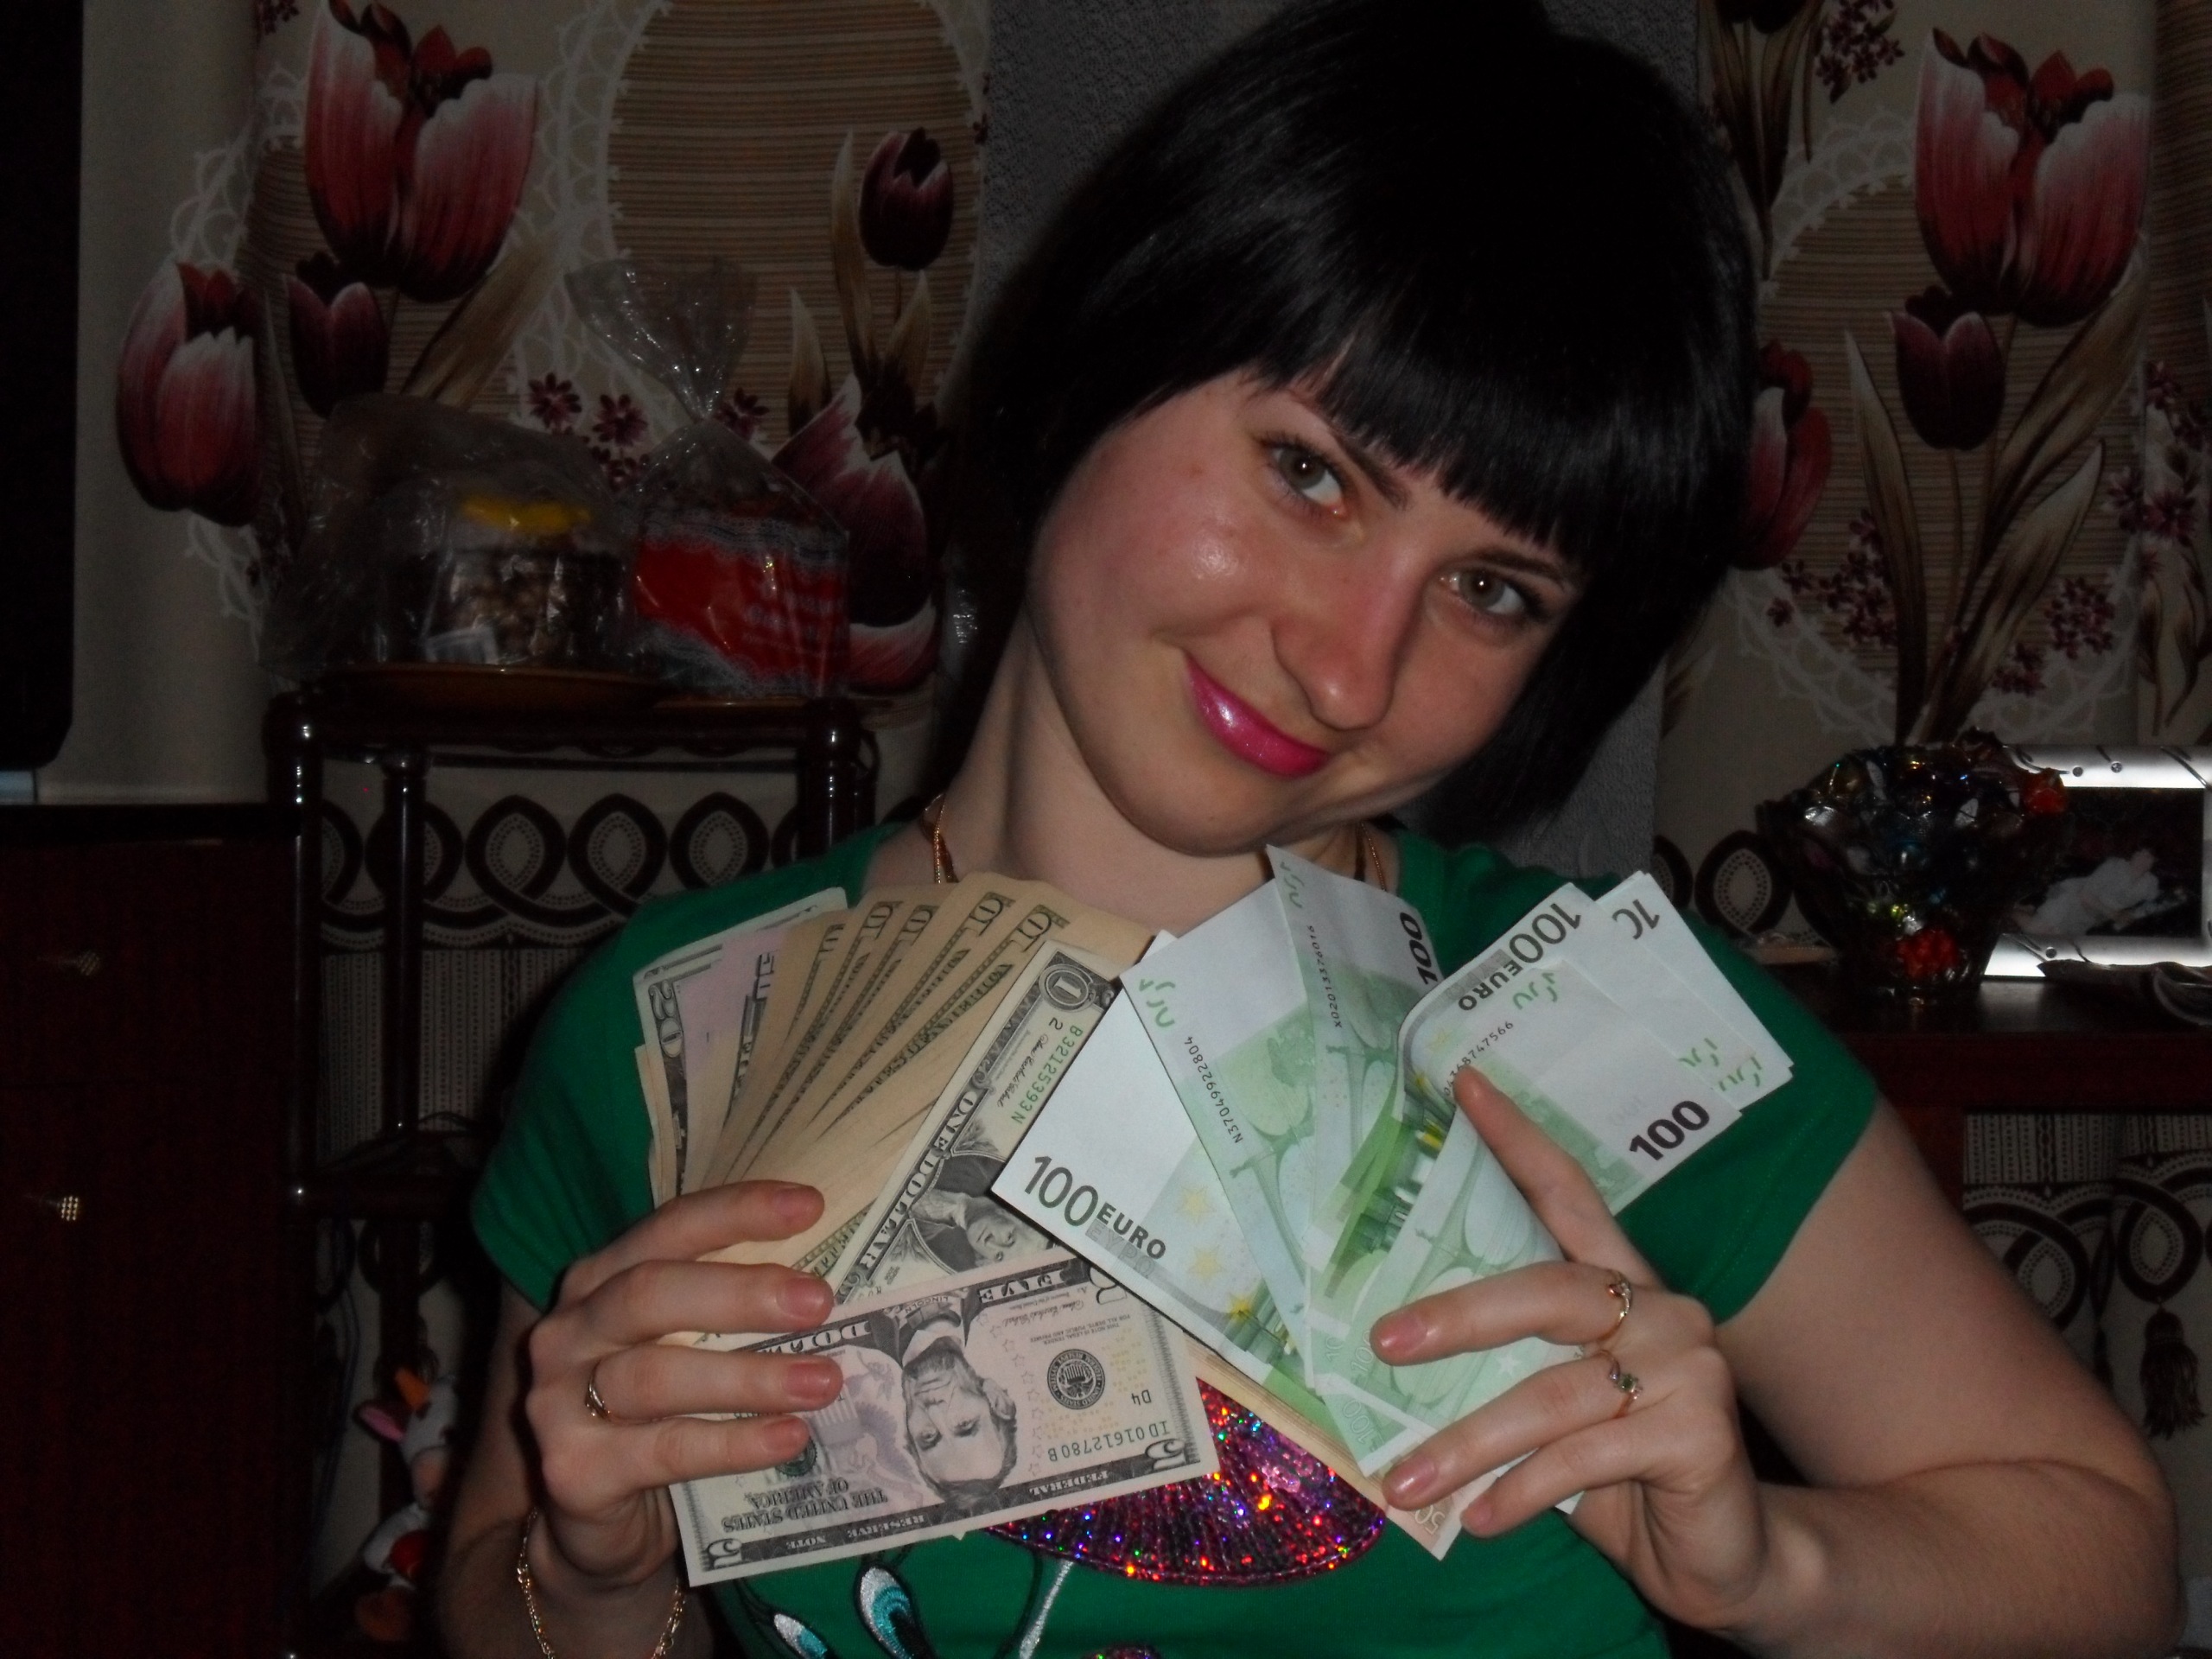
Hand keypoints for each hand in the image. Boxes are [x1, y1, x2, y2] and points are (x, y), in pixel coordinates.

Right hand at [521, 1181, 843, 1591]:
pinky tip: (789, 1437)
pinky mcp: (572, 1471)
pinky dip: (733, 1443)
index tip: (811, 1205)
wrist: (590, 1520)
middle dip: (741, 1293)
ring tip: (823, 1381)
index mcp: (600, 1280)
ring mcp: (558, 1401)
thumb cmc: (653, 1414)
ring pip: (655, 1376)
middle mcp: (570, 1330)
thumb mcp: (681, 1347)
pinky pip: (663, 1450)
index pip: (667, 1228)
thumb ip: (728, 1310)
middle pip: (650, 1294)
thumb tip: (826, 1286)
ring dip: (749, 1377)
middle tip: (820, 1301)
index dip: (736, 1211)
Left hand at [1370, 1071, 1770, 1631]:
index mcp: (1623, 1286)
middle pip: (1550, 1290)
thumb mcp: (1552, 1413)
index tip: (1465, 1084)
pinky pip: (1586, 1457)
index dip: (1520, 1140)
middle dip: (1459, 1315)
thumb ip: (1502, 1375)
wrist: (1724, 1556)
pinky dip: (1522, 1492)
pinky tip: (1481, 1519)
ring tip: (1405, 1482)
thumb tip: (1391, 1362)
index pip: (1569, 1195)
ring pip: (1553, 1396)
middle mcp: (1663, 1309)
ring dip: (1469, 1444)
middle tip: (1383, 1343)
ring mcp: (1690, 1367)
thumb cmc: (1619, 1474)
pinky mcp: (1702, 1434)